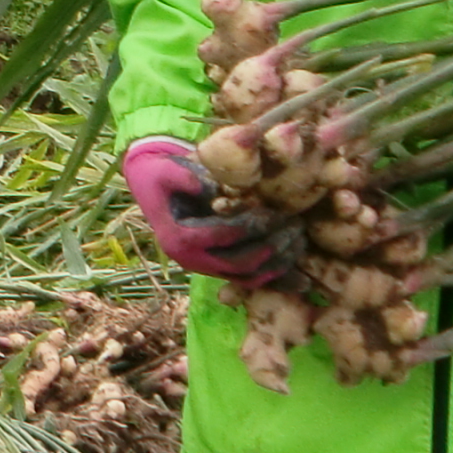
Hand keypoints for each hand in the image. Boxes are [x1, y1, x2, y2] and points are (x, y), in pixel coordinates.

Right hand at [123, 137, 293, 286]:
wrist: (152, 191)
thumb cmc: (162, 178)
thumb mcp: (167, 171)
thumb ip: (187, 178)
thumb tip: (215, 189)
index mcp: (180, 239)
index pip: (224, 236)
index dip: (252, 226)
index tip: (275, 212)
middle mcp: (193, 261)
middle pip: (240, 263)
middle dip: (272, 246)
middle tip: (295, 226)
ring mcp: (206, 269)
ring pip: (248, 277)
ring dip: (277, 264)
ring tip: (299, 241)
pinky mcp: (218, 271)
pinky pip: (249, 281)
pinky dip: (274, 278)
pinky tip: (300, 276)